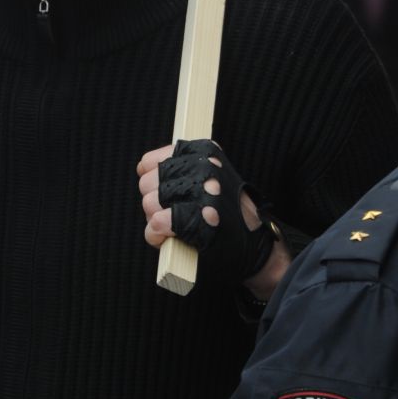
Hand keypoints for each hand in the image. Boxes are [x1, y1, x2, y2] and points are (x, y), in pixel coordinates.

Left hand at [137, 140, 279, 291]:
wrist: (254, 246)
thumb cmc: (227, 212)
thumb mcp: (209, 175)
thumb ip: (179, 167)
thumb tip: (143, 169)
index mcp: (205, 152)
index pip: (150, 161)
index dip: (151, 181)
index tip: (165, 192)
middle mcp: (204, 168)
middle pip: (147, 183)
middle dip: (153, 202)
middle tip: (170, 213)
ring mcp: (203, 194)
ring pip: (150, 203)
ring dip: (155, 219)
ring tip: (173, 226)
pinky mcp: (198, 222)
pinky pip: (157, 223)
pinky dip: (158, 235)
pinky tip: (169, 238)